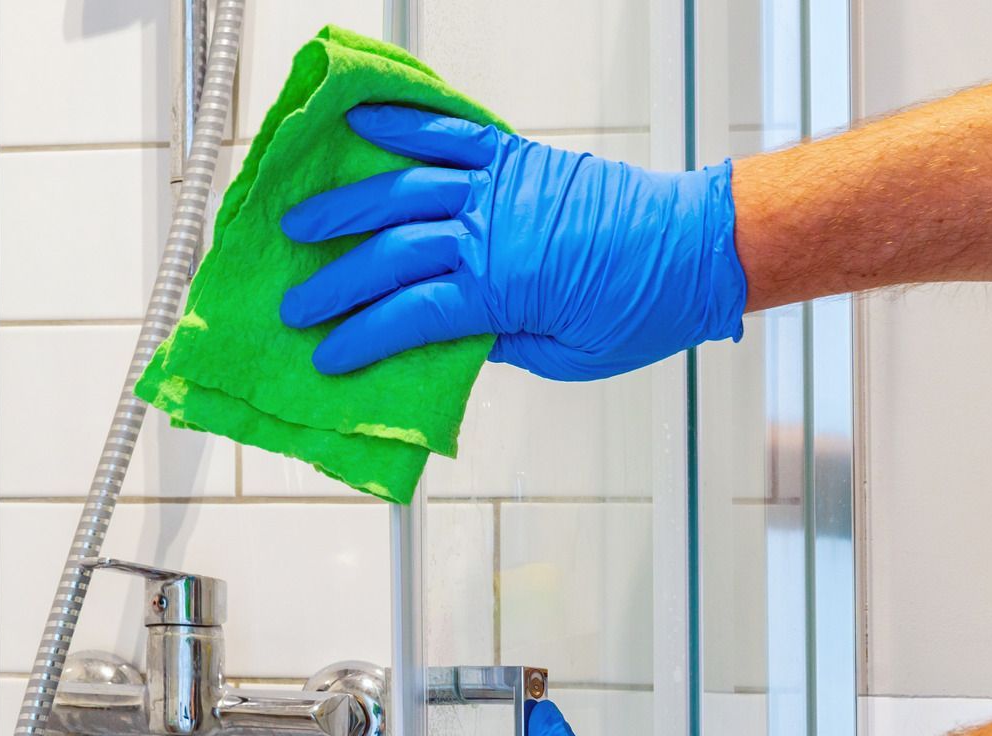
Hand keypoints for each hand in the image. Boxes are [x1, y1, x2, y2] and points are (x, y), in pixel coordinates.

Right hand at [279, 104, 746, 380]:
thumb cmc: (640, 310)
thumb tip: (449, 339)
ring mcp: (500, 187)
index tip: (326, 354)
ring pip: (403, 189)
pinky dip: (404, 123)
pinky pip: (451, 133)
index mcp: (499, 290)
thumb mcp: (564, 356)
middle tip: (294, 301)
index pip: (407, 315)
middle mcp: (489, 230)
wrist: (696, 249)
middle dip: (334, 281)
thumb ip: (498, 344)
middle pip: (390, 254)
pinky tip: (362, 122)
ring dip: (345, 204)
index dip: (359, 337)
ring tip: (300, 219)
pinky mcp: (518, 156)